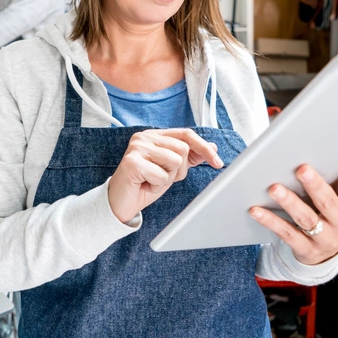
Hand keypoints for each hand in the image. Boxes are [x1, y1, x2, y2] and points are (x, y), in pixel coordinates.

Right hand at [108, 129, 222, 222]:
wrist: (120, 203)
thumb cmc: (144, 185)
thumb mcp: (171, 170)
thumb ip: (189, 157)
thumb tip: (213, 147)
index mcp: (154, 135)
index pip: (186, 134)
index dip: (204, 148)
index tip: (217, 163)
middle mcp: (144, 137)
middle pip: (182, 149)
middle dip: (178, 170)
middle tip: (161, 177)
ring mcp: (136, 147)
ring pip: (175, 162)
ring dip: (167, 178)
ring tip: (152, 180)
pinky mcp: (132, 162)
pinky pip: (161, 175)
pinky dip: (156, 186)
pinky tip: (145, 185)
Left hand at [249, 136, 337, 264]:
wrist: (325, 256)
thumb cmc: (328, 214)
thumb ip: (336, 172)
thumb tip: (321, 138)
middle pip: (329, 203)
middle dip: (315, 186)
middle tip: (301, 169)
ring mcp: (325, 238)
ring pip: (306, 219)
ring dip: (289, 202)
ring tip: (274, 188)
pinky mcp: (306, 250)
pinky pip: (286, 234)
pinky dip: (270, 221)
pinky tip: (255, 210)